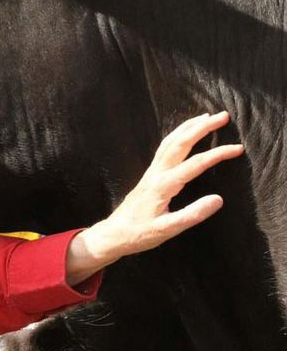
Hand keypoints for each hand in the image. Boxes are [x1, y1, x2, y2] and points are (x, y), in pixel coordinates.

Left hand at [66, 111, 243, 284]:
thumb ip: (192, 214)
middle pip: (180, 143)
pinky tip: (183, 133)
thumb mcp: (168, 230)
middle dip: (202, 127)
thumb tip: (218, 199)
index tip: (237, 148)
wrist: (114, 234)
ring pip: (170, 141)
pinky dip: (177, 136)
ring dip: (188, 127)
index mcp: (163, 185)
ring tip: (206, 116)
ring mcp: (151, 172)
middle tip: (223, 116)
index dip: (217, 154)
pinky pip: (164, 148)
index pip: (195, 164)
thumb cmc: (140, 234)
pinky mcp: (150, 175)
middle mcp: (156, 173)